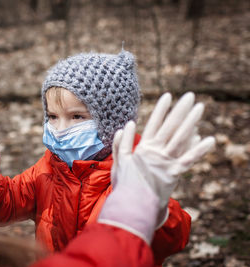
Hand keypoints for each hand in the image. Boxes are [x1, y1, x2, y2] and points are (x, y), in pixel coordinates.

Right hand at [98, 92, 214, 243]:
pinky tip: (210, 139)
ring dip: (192, 121)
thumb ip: (122, 143)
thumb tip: (126, 125)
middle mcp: (156, 151)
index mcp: (143, 147)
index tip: (168, 96)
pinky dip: (200, 150)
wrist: (132, 205)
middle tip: (190, 96)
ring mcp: (166, 161)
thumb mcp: (119, 162)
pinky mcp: (174, 173)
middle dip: (181, 110)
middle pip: (171, 126)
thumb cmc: (124, 185)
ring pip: (181, 138)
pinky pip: (189, 160)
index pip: (154, 123)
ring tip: (200, 108)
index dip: (161, 110)